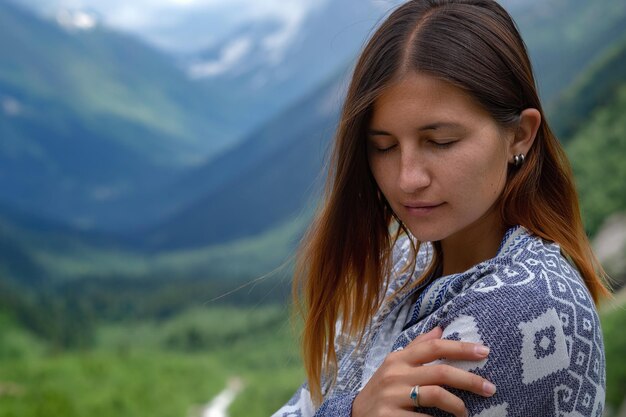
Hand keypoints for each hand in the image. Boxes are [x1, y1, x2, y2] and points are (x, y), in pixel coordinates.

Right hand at [351, 327, 495, 416]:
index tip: (484, 351)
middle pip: (440, 372)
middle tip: (490, 388)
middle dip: (469, 380)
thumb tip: (440, 328)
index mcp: (399, 358)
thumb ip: (417, 347)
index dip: (460, 348)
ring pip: (435, 395)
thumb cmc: (382, 388)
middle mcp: (395, 374)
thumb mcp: (395, 365)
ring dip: (458, 405)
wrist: (355, 415)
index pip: (433, 347)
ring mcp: (392, 396)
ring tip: (465, 412)